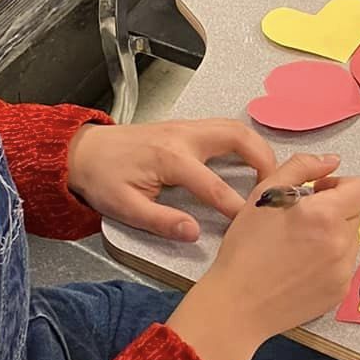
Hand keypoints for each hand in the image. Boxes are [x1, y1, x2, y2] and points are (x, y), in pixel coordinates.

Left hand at [66, 116, 277, 239]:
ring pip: (234, 127)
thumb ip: (161, 222)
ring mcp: (186, 127)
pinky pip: (224, 128)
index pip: (213, 185)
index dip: (236, 206)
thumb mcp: (125, 208)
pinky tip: (248, 160)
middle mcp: (183, 136)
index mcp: (170, 158)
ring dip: (257, 147)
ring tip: (269, 174)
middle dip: (262, 160)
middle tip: (276, 185)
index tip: (252, 222)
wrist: (83, 151)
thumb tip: (193, 233)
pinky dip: (244, 141)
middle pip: (236, 137)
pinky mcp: (185, 127)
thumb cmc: (103, 178)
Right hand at [170, 152, 359, 359]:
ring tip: (300, 246)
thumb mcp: (264, 194)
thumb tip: (333, 161)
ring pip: (350, 240)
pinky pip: (344, 266)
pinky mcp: (340, 293)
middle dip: (336, 210)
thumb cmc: (246, 247)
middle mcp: (342, 243)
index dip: (343, 185)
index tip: (319, 193)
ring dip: (333, 235)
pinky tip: (301, 267)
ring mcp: (343, 272)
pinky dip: (329, 261)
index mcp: (325, 215)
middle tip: (302, 220)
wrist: (238, 305)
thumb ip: (302, 167)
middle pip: (356, 213)